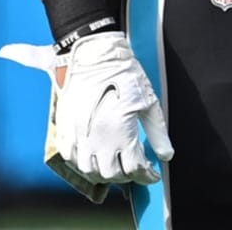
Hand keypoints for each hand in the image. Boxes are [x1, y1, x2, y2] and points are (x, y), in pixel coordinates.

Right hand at [0, 31, 173, 185]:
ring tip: (118, 164)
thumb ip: (158, 132)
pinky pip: (72, 159)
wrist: (95, 55)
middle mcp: (96, 139)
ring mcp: (78, 136)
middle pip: (111, 174)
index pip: (134, 167)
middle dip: (127, 175)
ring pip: (90, 170)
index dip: (146, 174)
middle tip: (137, 169)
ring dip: (105, 172)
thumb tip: (166, 155)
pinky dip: (85, 164)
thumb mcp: (149, 101)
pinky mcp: (65, 130)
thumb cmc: (126, 74)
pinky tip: (97, 157)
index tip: (153, 174)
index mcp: (120, 132)